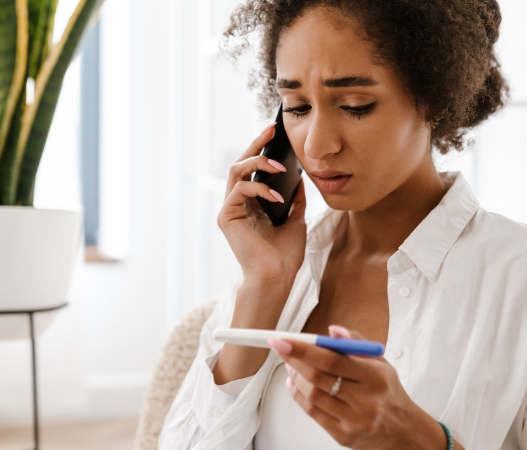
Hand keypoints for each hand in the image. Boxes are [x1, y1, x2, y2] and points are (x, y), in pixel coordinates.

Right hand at [217, 122, 306, 282]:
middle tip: (271, 130)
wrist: (277, 277)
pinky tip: (277, 196)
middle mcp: (237, 203)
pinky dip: (259, 188)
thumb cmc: (285, 255)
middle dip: (256, 144)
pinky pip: (239, 189)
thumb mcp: (296, 219)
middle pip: (241, 163)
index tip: (275, 132)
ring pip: (236, 171)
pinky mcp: (226, 216)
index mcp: (252, 203)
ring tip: (280, 165)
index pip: (253, 168)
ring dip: (258, 162)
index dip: (262, 148)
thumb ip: (295, 198)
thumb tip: (299, 176)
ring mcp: (230, 208)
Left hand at [269, 326, 462, 449]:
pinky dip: (298, 396)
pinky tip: (294, 384)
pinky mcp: (344, 436)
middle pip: (318, 377)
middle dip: (293, 360)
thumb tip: (332, 330)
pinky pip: (313, 413)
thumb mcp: (381, 363)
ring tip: (290, 365)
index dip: (303, 349)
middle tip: (282, 348)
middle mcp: (366, 400)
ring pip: (312, 395)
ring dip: (295, 377)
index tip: (283, 339)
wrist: (403, 431)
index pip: (332, 359)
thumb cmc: (388, 392)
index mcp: (376, 377)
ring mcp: (354, 420)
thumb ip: (356, 344)